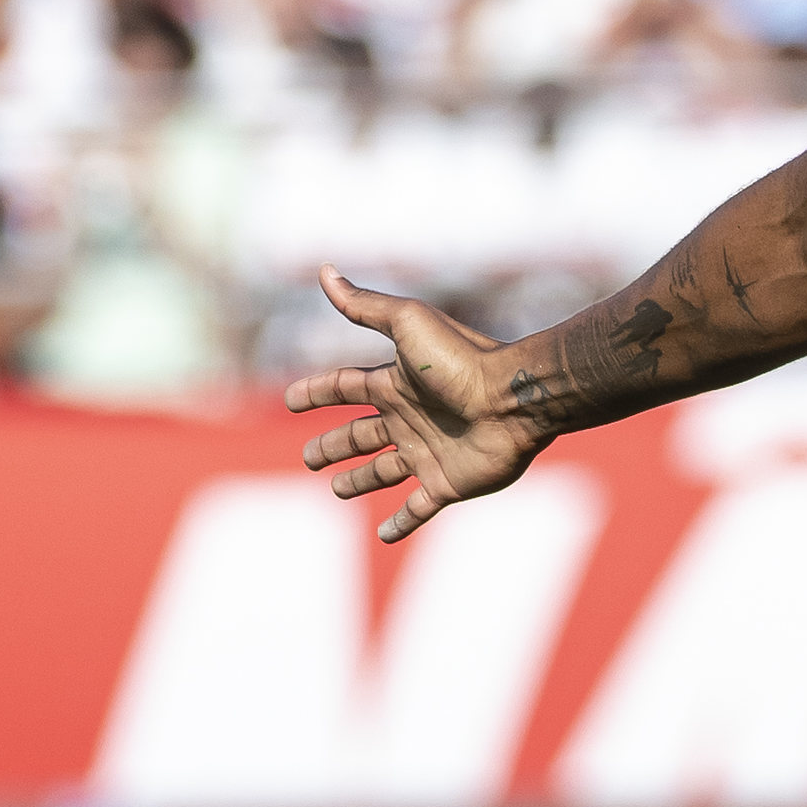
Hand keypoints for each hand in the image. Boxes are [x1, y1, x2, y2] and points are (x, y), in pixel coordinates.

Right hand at [284, 267, 544, 542]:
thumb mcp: (408, 324)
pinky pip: (419, 508)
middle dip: (332, 447)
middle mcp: (410, 419)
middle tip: (309, 459)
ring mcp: (429, 453)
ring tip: (337, 490)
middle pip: (359, 435)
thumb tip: (324, 271)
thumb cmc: (463, 361)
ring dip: (360, 481)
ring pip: (383, 471)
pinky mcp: (448, 483)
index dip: (316, 393)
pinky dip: (402, 522)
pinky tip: (385, 535)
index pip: (344, 388)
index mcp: (396, 384)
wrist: (516, 399)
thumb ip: (365, 305)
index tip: (290, 401)